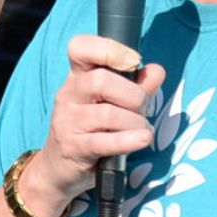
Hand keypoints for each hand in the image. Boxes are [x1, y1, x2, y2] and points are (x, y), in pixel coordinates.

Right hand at [36, 34, 162, 216]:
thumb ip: (137, 87)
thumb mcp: (114, 105)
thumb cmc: (90, 132)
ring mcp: (67, 121)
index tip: (132, 61)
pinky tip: (141, 140)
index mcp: (77, 78)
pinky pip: (104, 141)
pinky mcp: (73, 147)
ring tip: (142, 131)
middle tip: (141, 110)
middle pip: (101, 80)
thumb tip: (156, 71)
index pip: (80, 47)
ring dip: (135, 123)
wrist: (59, 169)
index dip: (108, 48)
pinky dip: (128, 140)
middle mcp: (68, 95)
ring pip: (108, 113)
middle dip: (134, 96)